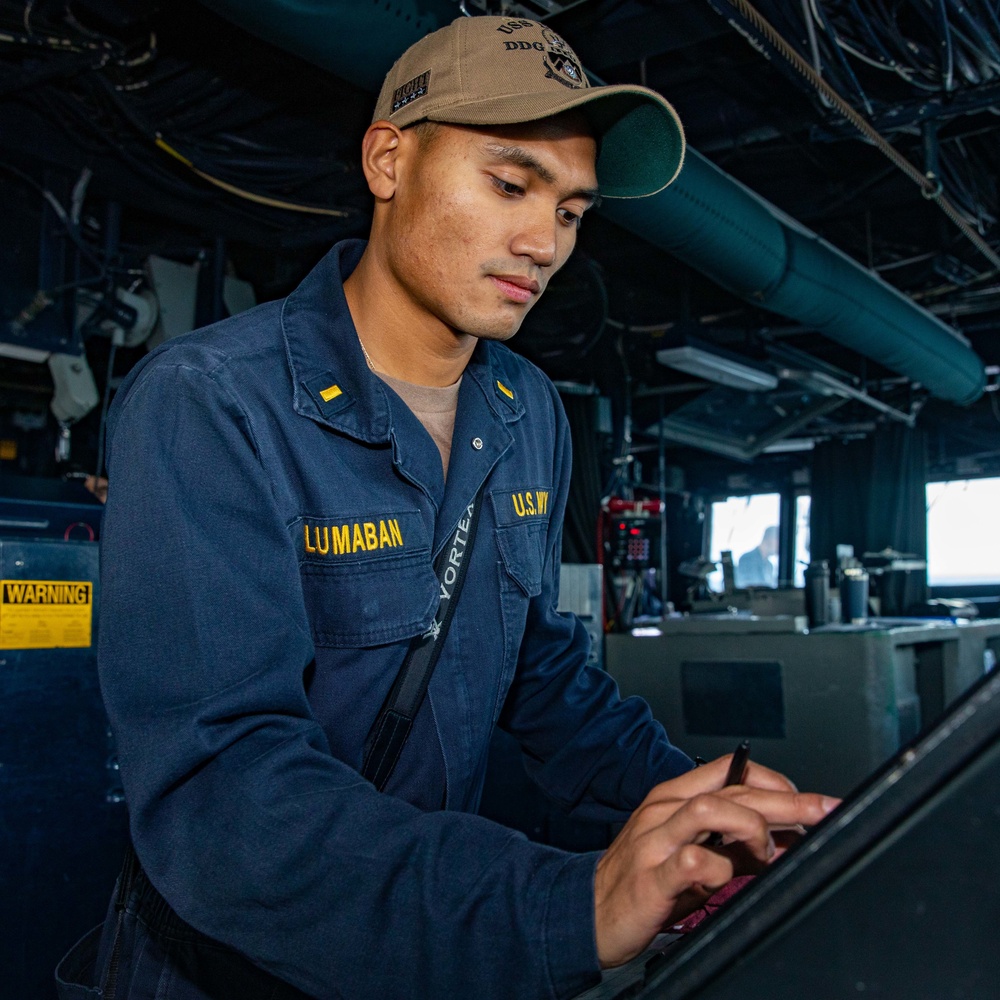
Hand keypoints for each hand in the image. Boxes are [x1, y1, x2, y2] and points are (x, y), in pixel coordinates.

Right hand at [593, 755, 838, 967]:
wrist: (589, 912)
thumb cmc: (645, 880)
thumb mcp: (693, 855)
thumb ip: (736, 846)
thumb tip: (789, 842)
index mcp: (673, 798)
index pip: (729, 770)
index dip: (773, 781)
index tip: (808, 800)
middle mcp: (664, 811)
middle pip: (732, 790)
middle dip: (787, 800)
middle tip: (825, 810)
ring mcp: (655, 841)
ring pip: (710, 810)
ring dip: (752, 826)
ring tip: (770, 851)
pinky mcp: (651, 877)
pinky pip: (693, 862)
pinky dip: (720, 869)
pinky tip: (727, 879)